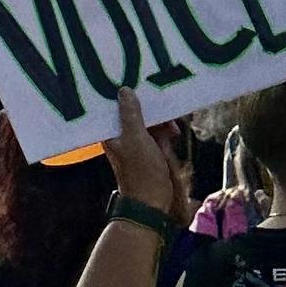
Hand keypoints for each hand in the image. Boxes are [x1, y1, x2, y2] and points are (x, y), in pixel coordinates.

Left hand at [105, 88, 177, 214]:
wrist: (153, 202)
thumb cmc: (141, 171)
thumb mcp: (137, 139)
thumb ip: (131, 115)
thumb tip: (124, 90)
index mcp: (111, 132)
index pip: (114, 106)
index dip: (125, 95)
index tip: (138, 84)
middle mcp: (121, 135)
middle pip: (133, 112)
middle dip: (149, 108)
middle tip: (164, 105)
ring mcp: (135, 143)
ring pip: (148, 121)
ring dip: (161, 121)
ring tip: (172, 126)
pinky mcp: (149, 149)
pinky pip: (157, 132)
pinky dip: (165, 131)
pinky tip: (174, 133)